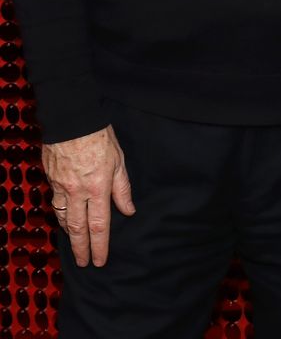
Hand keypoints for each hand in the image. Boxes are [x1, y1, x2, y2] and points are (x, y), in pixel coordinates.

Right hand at [43, 125, 134, 266]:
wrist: (72, 118)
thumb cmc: (99, 136)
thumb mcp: (118, 160)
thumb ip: (122, 188)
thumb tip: (128, 210)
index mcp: (97, 187)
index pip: (99, 225)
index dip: (99, 246)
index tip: (99, 261)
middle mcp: (77, 192)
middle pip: (77, 228)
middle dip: (81, 248)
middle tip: (83, 263)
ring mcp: (61, 186)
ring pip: (62, 218)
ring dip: (69, 234)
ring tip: (75, 244)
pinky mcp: (51, 179)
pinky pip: (55, 202)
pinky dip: (60, 214)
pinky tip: (63, 218)